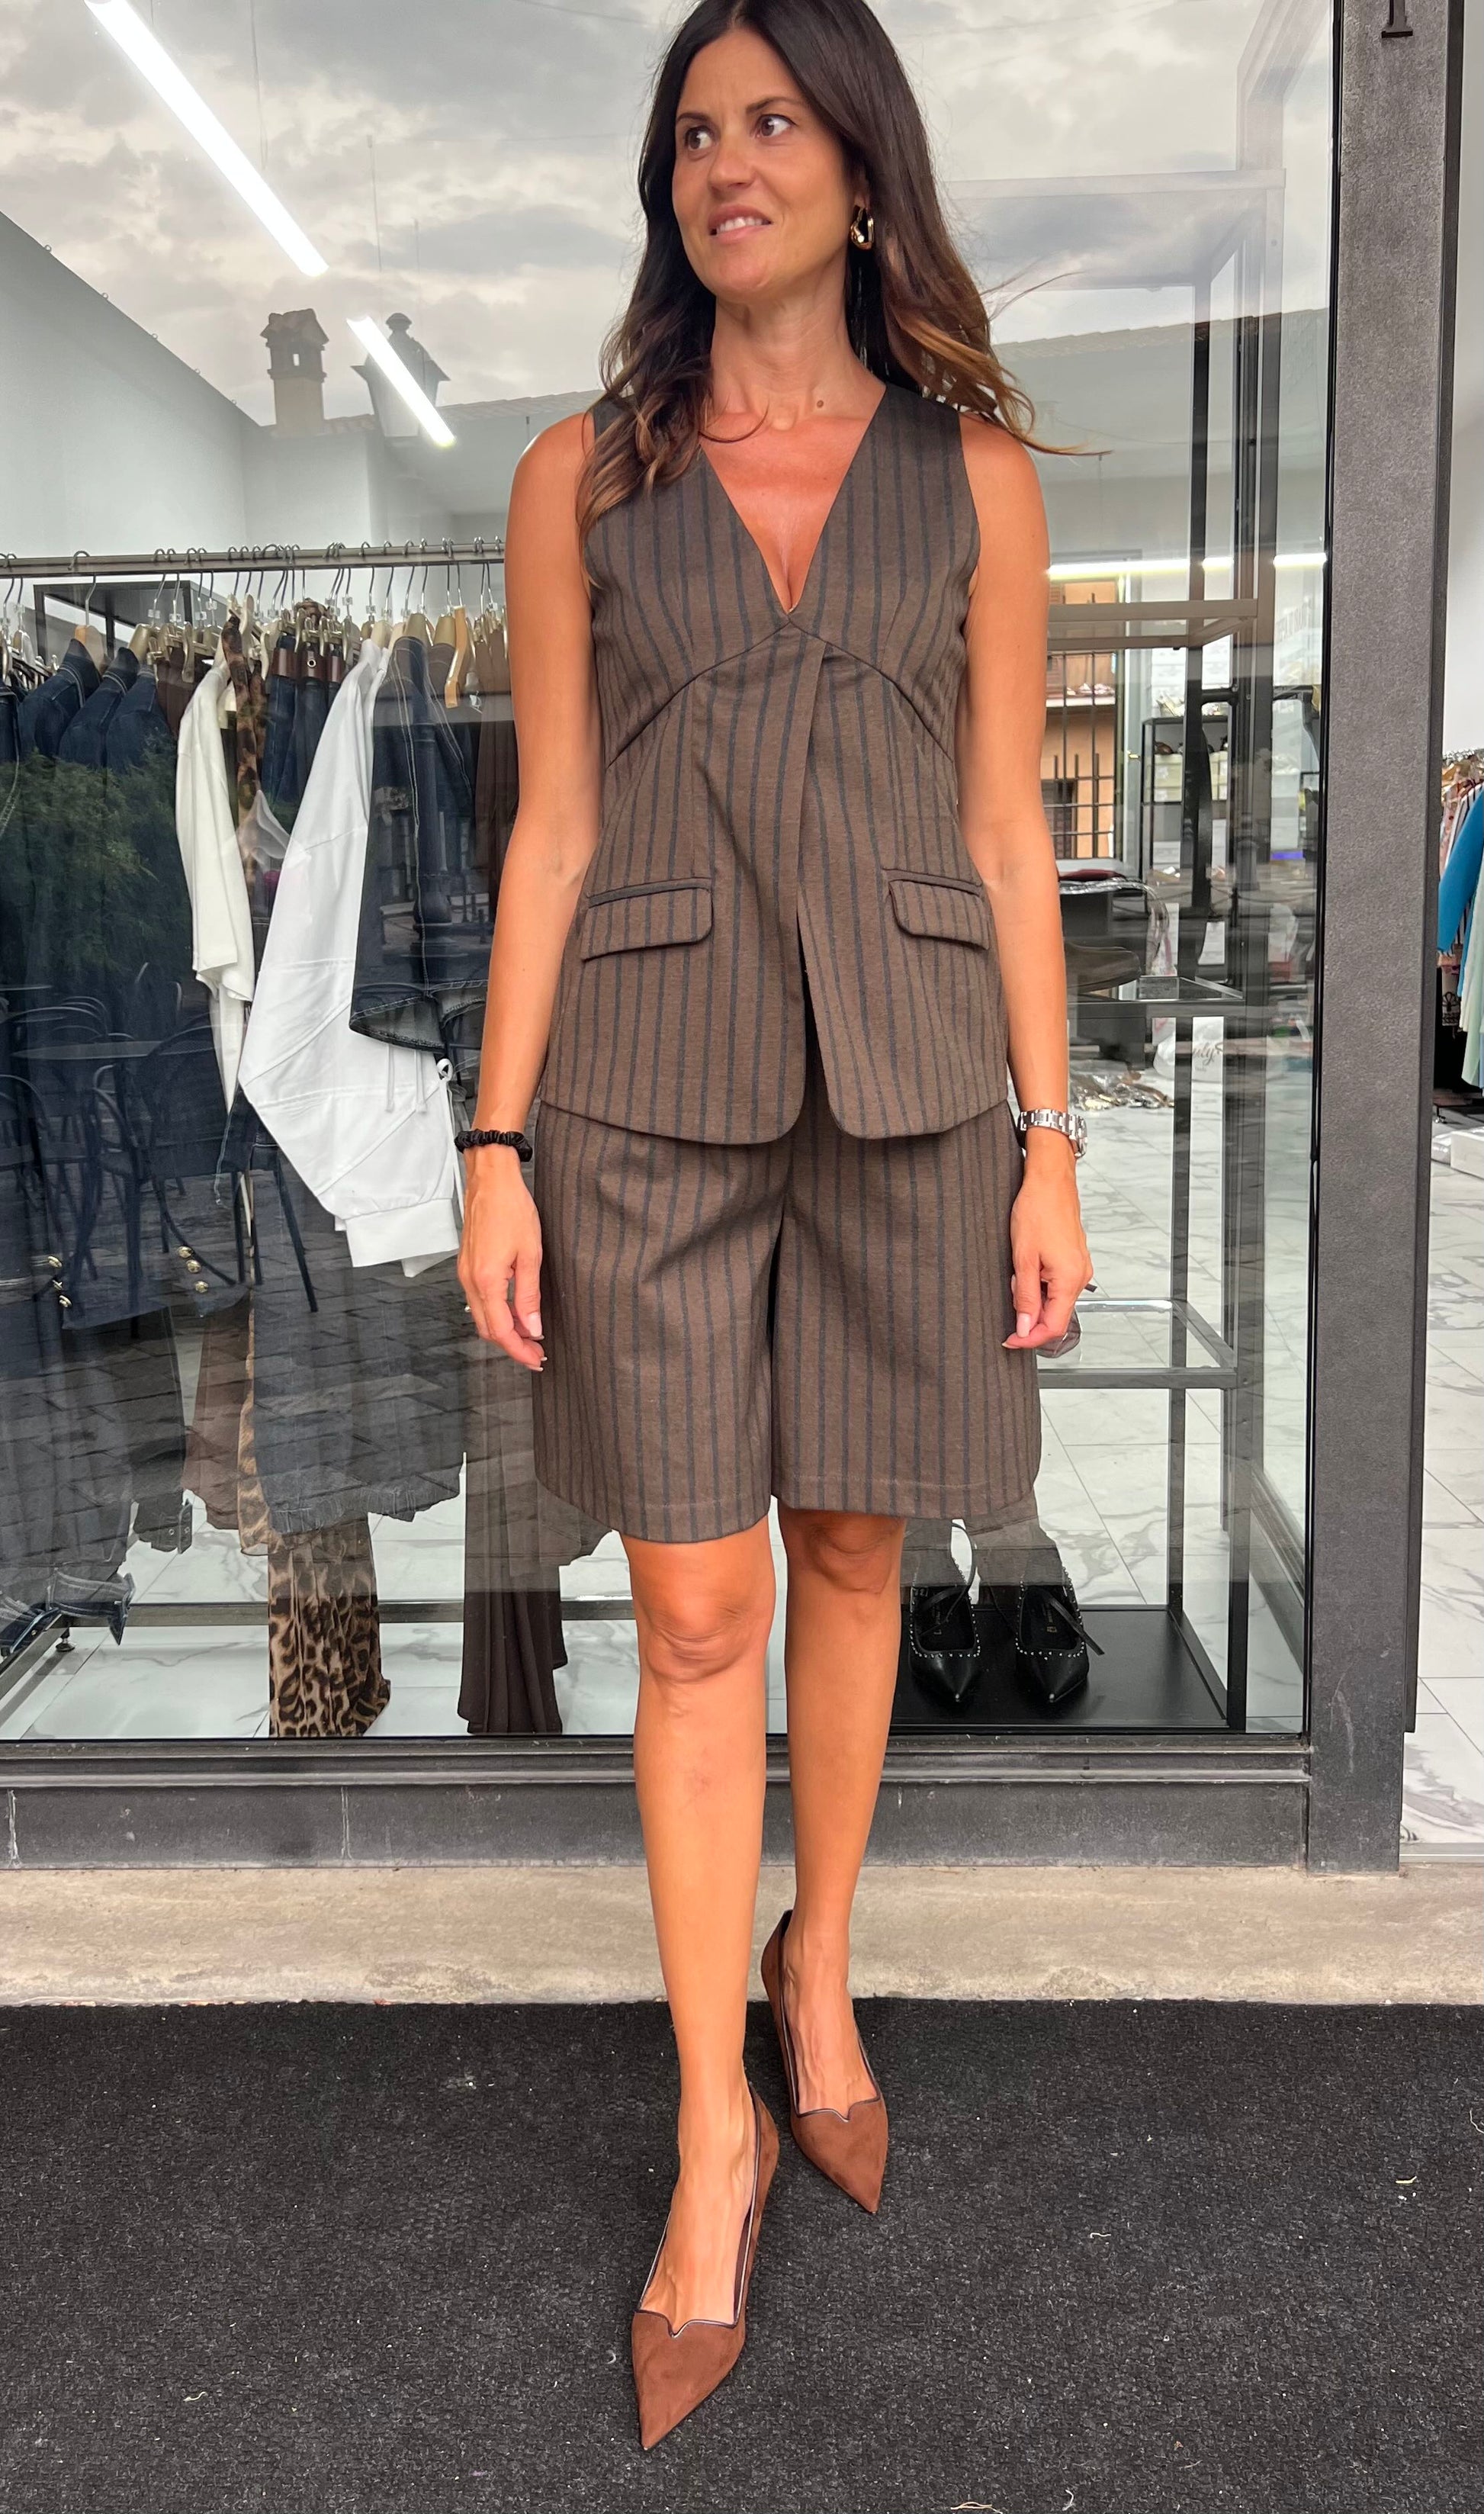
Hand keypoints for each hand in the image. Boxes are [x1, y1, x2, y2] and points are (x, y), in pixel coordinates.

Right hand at [457, 1147, 545, 1370]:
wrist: (490, 1180)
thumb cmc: (511, 1209)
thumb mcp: (530, 1254)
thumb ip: (529, 1295)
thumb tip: (532, 1327)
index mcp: (486, 1280)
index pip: (500, 1331)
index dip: (519, 1350)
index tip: (536, 1359)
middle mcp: (469, 1281)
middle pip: (487, 1329)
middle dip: (511, 1344)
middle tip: (536, 1351)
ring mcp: (464, 1273)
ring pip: (481, 1316)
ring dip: (503, 1329)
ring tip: (529, 1332)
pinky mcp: (466, 1265)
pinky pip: (478, 1299)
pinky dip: (496, 1311)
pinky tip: (515, 1309)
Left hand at [1003, 1133, 1093, 1350]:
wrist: (1050, 1180)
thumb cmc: (1037, 1210)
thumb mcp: (1023, 1259)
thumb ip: (1026, 1297)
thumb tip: (1025, 1327)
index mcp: (1070, 1280)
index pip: (1054, 1327)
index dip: (1030, 1339)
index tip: (1010, 1340)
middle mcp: (1080, 1277)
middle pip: (1056, 1316)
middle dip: (1030, 1318)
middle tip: (1008, 1305)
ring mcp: (1079, 1268)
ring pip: (1055, 1300)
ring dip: (1033, 1299)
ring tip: (1016, 1277)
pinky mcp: (1074, 1260)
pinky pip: (1057, 1285)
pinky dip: (1039, 1286)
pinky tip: (1026, 1268)